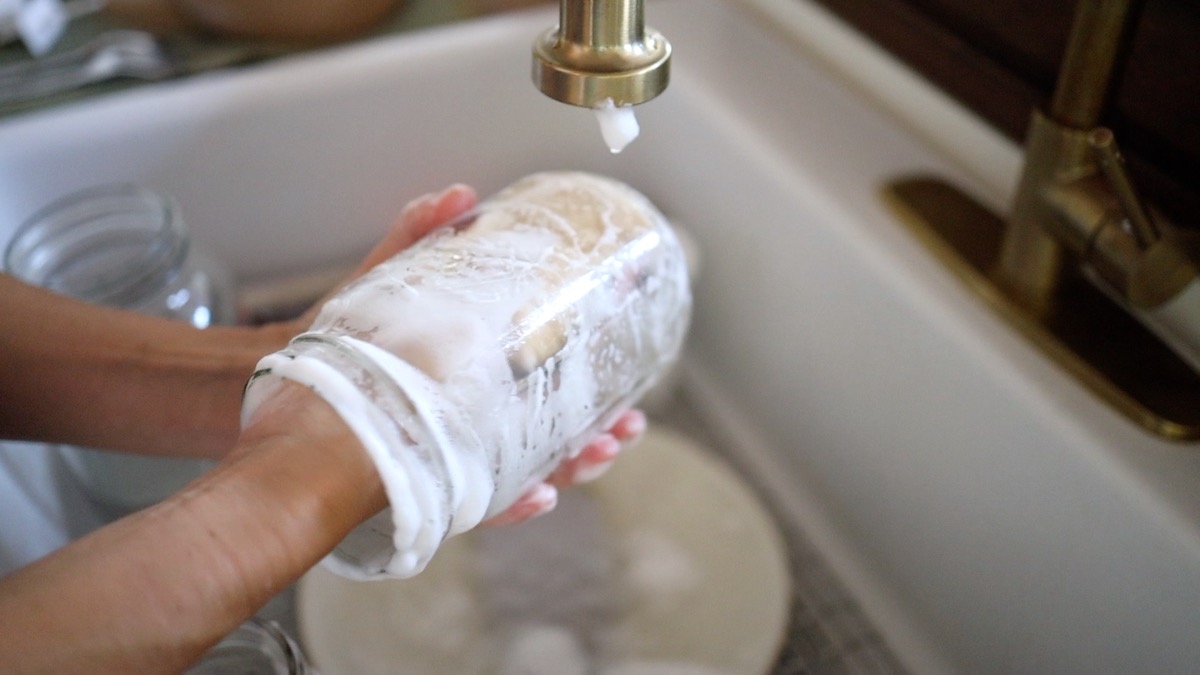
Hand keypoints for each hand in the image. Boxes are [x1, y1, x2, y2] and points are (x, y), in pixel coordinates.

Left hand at [289, 184, 644, 526]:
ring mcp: (459, 455)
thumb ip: (417, 239)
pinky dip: (515, 505)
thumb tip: (456, 195)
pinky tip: (539, 496)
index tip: (630, 369)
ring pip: (531, 473)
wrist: (290, 388)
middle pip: (555, 436)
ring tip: (597, 452)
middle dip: (600, 435)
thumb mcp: (386, 287)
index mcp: (480, 381)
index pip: (550, 386)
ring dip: (573, 468)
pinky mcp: (432, 485)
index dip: (597, 379)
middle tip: (626, 425)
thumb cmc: (346, 343)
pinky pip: (483, 506)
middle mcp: (477, 422)